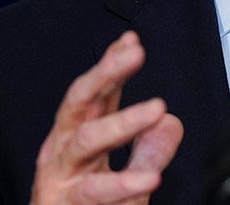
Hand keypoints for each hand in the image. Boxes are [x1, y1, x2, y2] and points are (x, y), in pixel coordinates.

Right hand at [31, 31, 184, 203]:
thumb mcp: (128, 177)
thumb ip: (146, 146)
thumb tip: (170, 119)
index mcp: (78, 136)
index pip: (96, 93)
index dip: (112, 64)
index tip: (132, 41)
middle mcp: (63, 150)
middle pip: (80, 101)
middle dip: (105, 73)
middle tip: (134, 54)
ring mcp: (59, 177)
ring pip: (85, 140)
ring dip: (122, 122)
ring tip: (157, 109)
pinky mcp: (61, 203)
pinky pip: (93, 192)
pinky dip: (123, 183)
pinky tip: (150, 177)